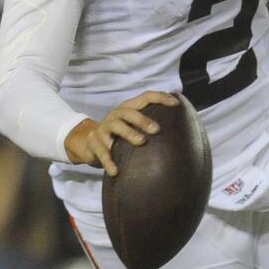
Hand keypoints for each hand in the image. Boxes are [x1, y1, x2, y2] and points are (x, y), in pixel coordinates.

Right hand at [64, 91, 179, 175]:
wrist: (87, 143)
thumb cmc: (118, 136)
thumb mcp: (131, 128)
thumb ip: (148, 127)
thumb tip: (181, 132)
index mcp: (128, 109)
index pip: (145, 97)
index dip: (160, 98)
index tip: (176, 104)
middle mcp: (115, 115)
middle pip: (128, 112)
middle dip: (143, 119)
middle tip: (157, 129)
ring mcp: (103, 128)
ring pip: (116, 126)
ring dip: (129, 133)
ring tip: (141, 142)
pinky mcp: (93, 142)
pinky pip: (101, 151)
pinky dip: (108, 161)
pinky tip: (115, 171)